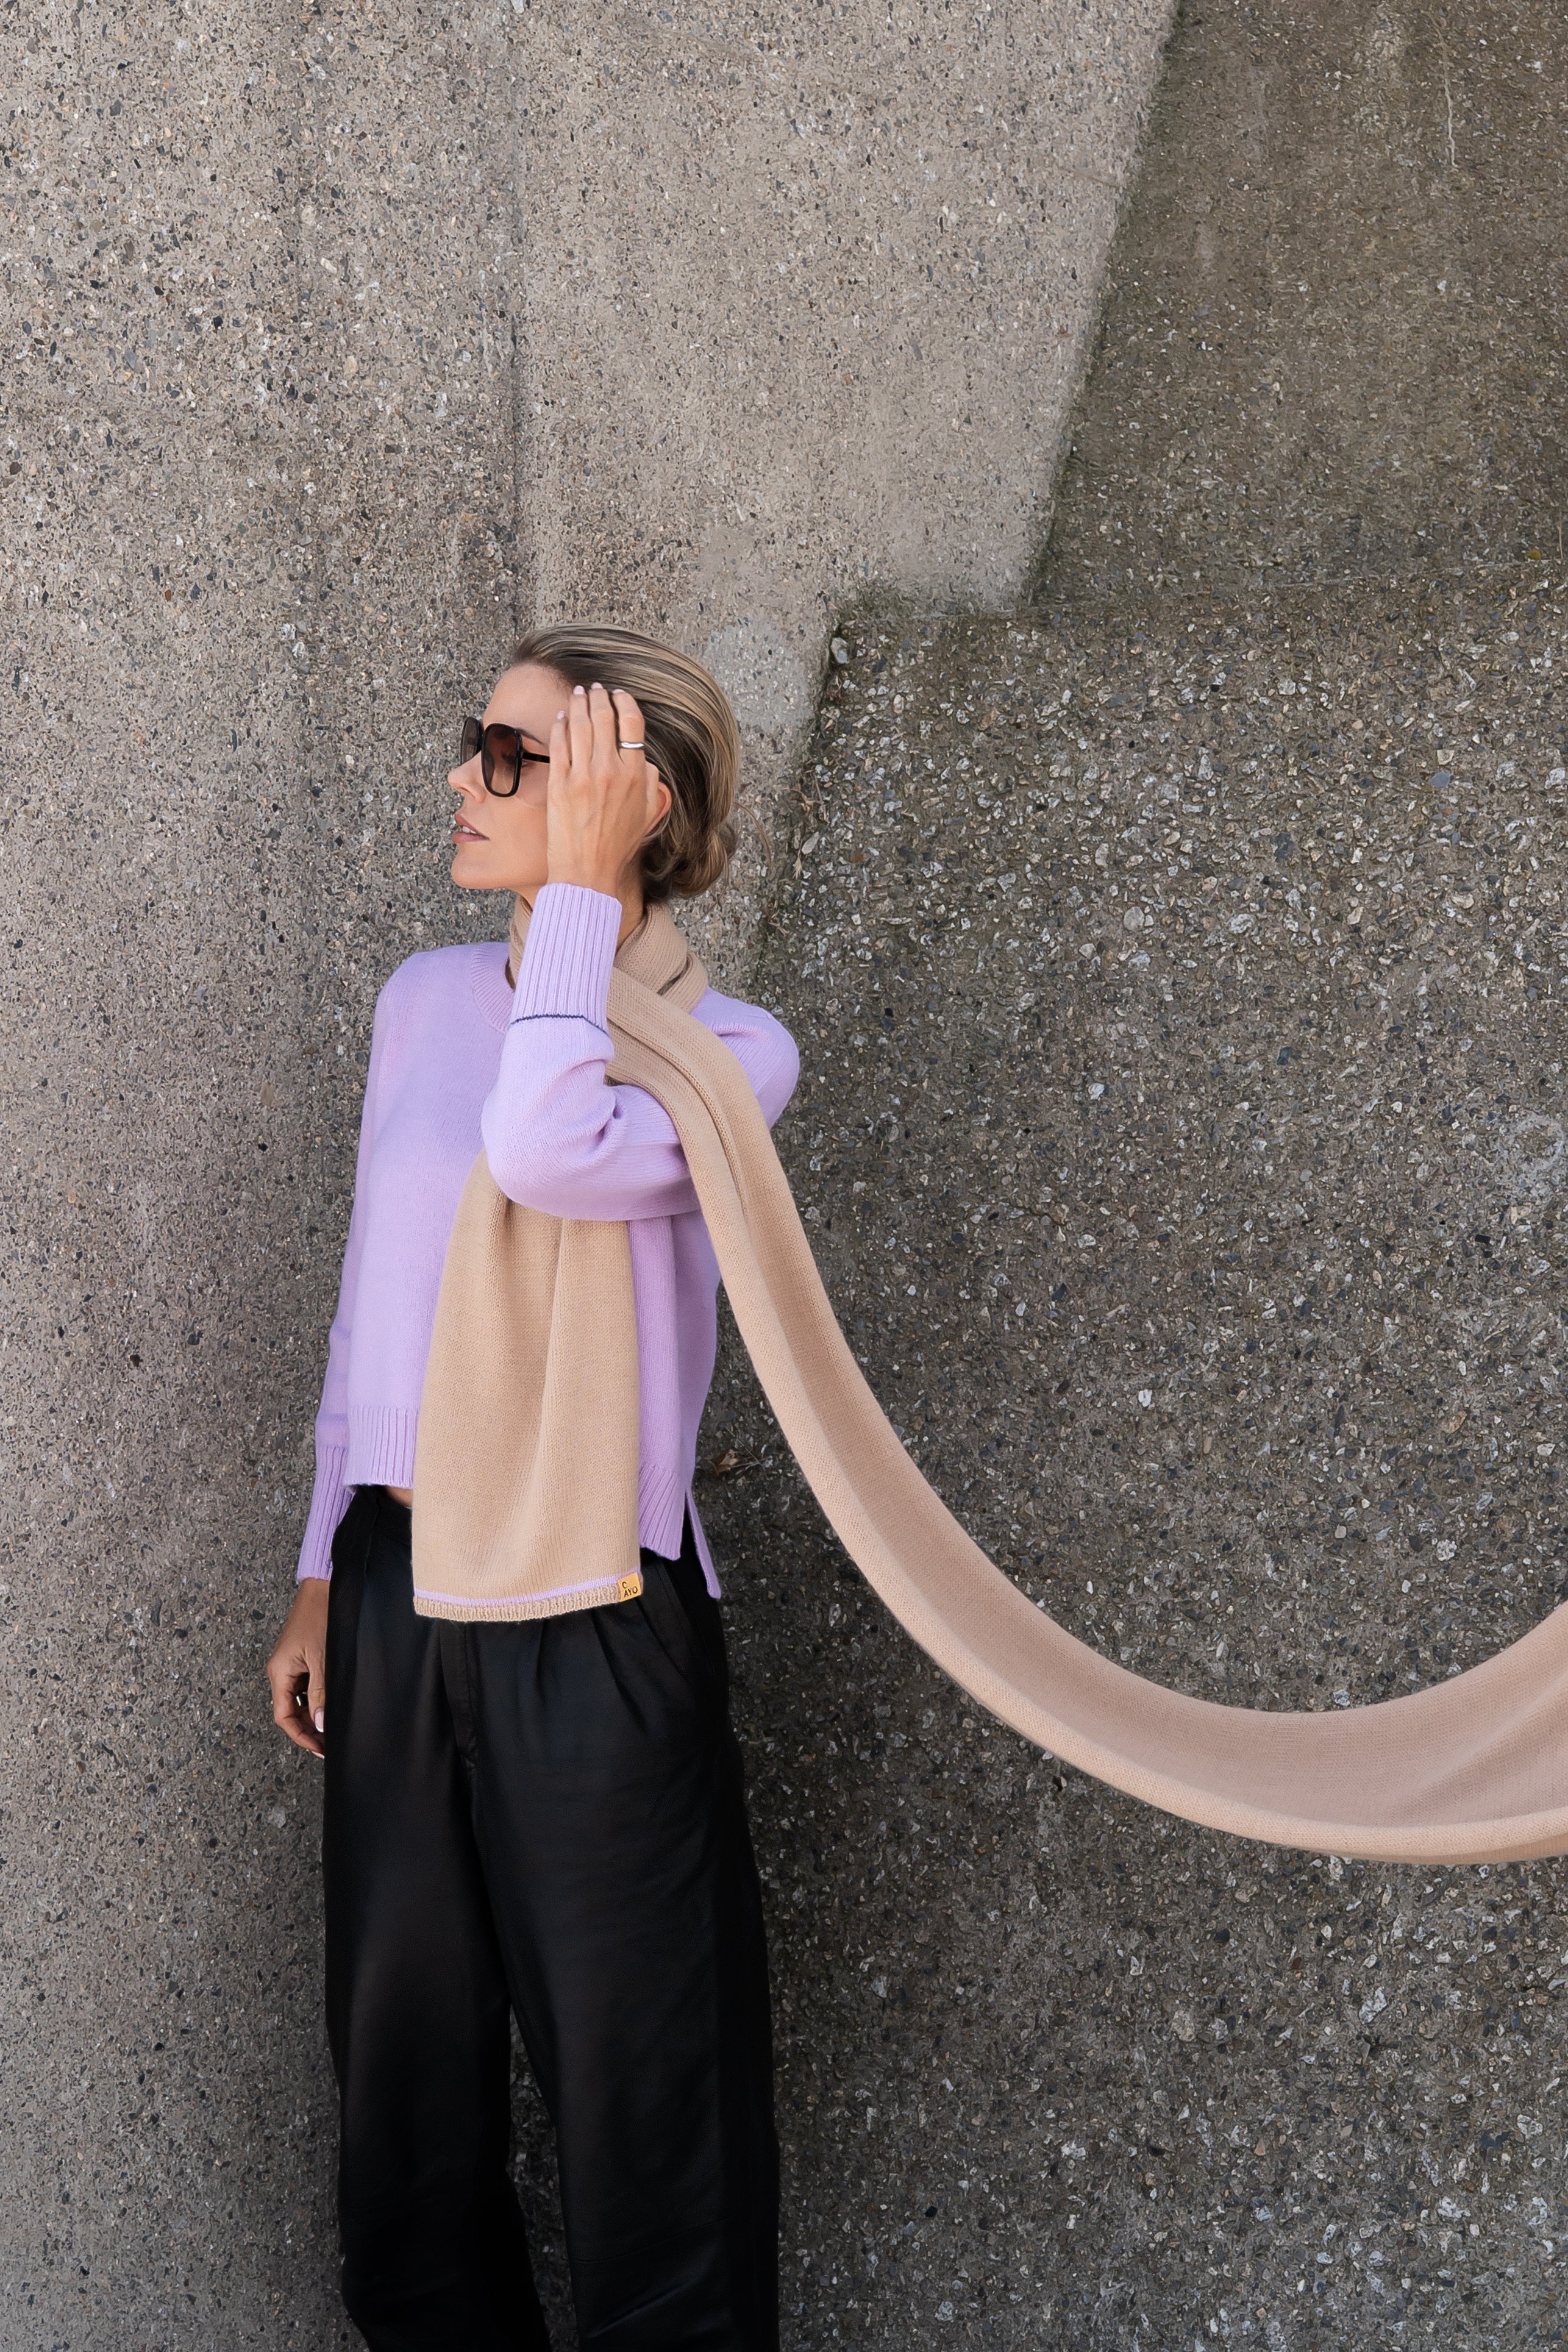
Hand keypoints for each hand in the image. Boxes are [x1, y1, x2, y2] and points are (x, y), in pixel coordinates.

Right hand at [267, 1578, 329, 1758]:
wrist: (325, 1587)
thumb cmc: (320, 1616)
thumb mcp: (322, 1658)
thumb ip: (320, 1692)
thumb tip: (319, 1724)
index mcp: (279, 1672)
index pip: (283, 1716)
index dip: (300, 1735)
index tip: (319, 1748)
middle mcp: (281, 1671)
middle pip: (290, 1711)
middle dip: (308, 1729)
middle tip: (329, 1744)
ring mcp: (291, 1664)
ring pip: (299, 1700)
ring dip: (313, 1715)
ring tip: (332, 1728)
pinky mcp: (302, 1658)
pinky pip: (306, 1686)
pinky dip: (317, 1698)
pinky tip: (331, 1705)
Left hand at [545, 682, 671, 903]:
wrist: (588, 871)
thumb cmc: (618, 846)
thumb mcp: (647, 813)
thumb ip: (650, 782)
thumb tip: (643, 760)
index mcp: (636, 775)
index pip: (632, 723)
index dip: (625, 702)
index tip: (619, 695)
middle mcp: (610, 770)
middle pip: (604, 717)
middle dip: (600, 697)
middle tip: (595, 689)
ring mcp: (583, 776)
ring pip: (579, 724)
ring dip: (579, 703)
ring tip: (578, 694)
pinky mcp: (559, 783)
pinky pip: (559, 743)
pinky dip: (561, 725)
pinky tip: (562, 717)